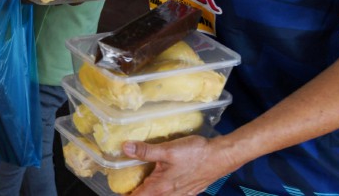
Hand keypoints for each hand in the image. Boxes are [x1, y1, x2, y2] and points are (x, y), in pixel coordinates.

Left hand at [124, 135, 240, 195]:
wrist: (222, 157)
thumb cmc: (196, 154)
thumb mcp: (168, 149)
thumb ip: (146, 150)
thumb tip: (125, 148)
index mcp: (161, 187)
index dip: (126, 194)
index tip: (117, 188)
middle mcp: (170, 194)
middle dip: (136, 193)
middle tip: (126, 183)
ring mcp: (181, 194)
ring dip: (150, 192)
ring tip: (141, 182)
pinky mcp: (189, 190)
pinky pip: (172, 195)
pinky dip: (162, 191)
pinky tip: (162, 181)